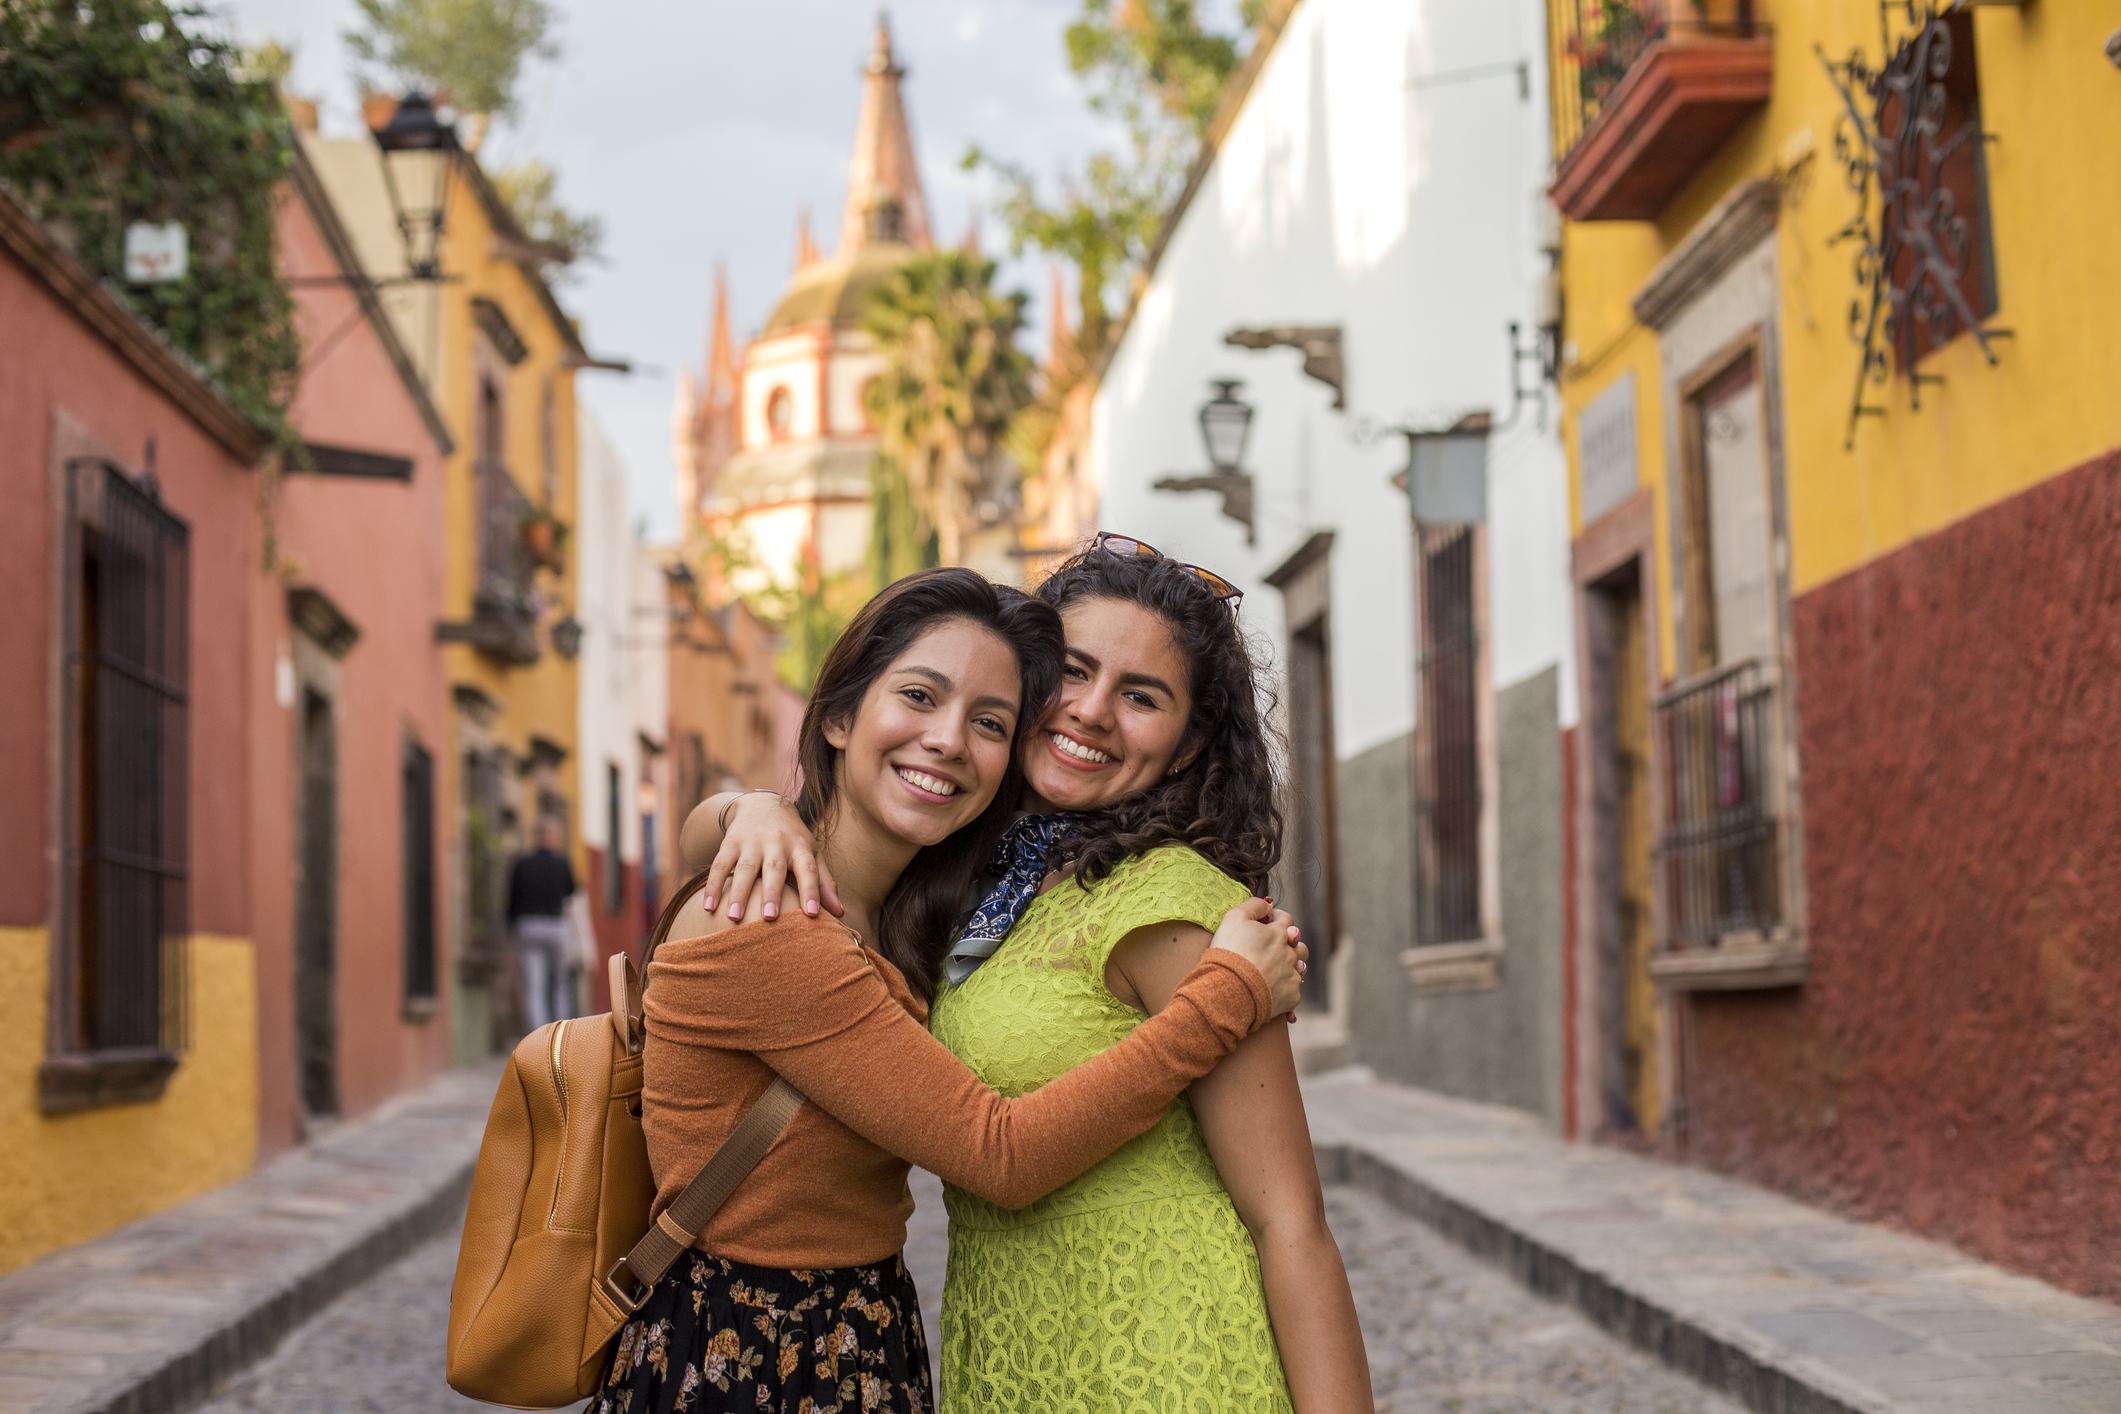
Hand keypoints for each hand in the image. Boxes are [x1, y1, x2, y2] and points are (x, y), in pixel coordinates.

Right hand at [701, 795, 842, 920]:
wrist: (763, 803)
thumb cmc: (793, 838)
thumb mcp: (812, 853)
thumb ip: (824, 882)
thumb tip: (841, 913)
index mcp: (800, 846)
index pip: (808, 869)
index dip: (811, 890)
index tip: (812, 914)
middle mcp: (777, 842)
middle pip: (774, 868)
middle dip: (771, 892)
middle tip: (769, 918)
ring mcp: (751, 841)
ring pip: (744, 867)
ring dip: (738, 893)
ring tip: (734, 918)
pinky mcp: (730, 842)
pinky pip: (720, 865)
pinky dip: (713, 885)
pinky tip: (708, 907)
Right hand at [1206, 897, 1306, 1018]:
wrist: (1228, 990)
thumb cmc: (1229, 952)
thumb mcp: (1234, 918)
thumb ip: (1254, 905)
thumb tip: (1268, 905)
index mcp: (1279, 933)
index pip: (1286, 919)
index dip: (1276, 918)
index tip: (1266, 923)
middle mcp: (1290, 953)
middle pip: (1298, 945)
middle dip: (1289, 944)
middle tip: (1272, 950)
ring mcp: (1292, 976)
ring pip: (1299, 968)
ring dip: (1291, 966)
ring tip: (1275, 970)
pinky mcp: (1291, 997)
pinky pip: (1293, 990)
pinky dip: (1284, 989)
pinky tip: (1271, 990)